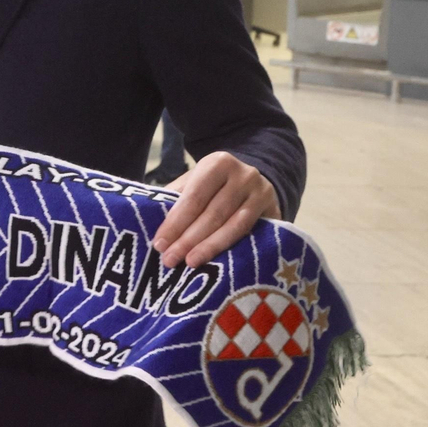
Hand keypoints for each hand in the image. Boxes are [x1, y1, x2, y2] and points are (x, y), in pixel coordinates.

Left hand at [151, 152, 280, 268]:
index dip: (175, 222)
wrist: (255, 182)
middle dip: (188, 239)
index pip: (193, 197)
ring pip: (232, 226)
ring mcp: (261, 192)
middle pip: (212, 213)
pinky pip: (251, 233)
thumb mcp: (196, 182)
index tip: (159, 244)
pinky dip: (232, 248)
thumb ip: (177, 197)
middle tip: (170, 259)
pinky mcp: (275, 210)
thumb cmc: (216, 187)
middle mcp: (242, 175)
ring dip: (209, 247)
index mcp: (217, 163)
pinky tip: (219, 262)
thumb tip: (153, 222)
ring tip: (189, 263)